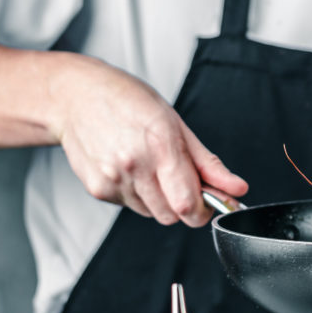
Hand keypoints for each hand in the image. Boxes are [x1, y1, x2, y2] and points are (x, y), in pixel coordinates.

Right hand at [48, 54, 246, 225]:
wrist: (75, 96)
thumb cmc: (127, 101)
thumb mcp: (177, 124)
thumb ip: (209, 163)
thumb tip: (236, 189)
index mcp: (160, 145)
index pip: (188, 204)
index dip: (204, 210)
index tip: (208, 201)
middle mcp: (134, 165)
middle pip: (172, 216)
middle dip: (184, 205)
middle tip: (179, 178)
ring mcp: (112, 179)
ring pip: (152, 214)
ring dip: (160, 199)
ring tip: (150, 167)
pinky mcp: (97, 189)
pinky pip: (130, 206)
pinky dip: (138, 195)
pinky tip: (130, 169)